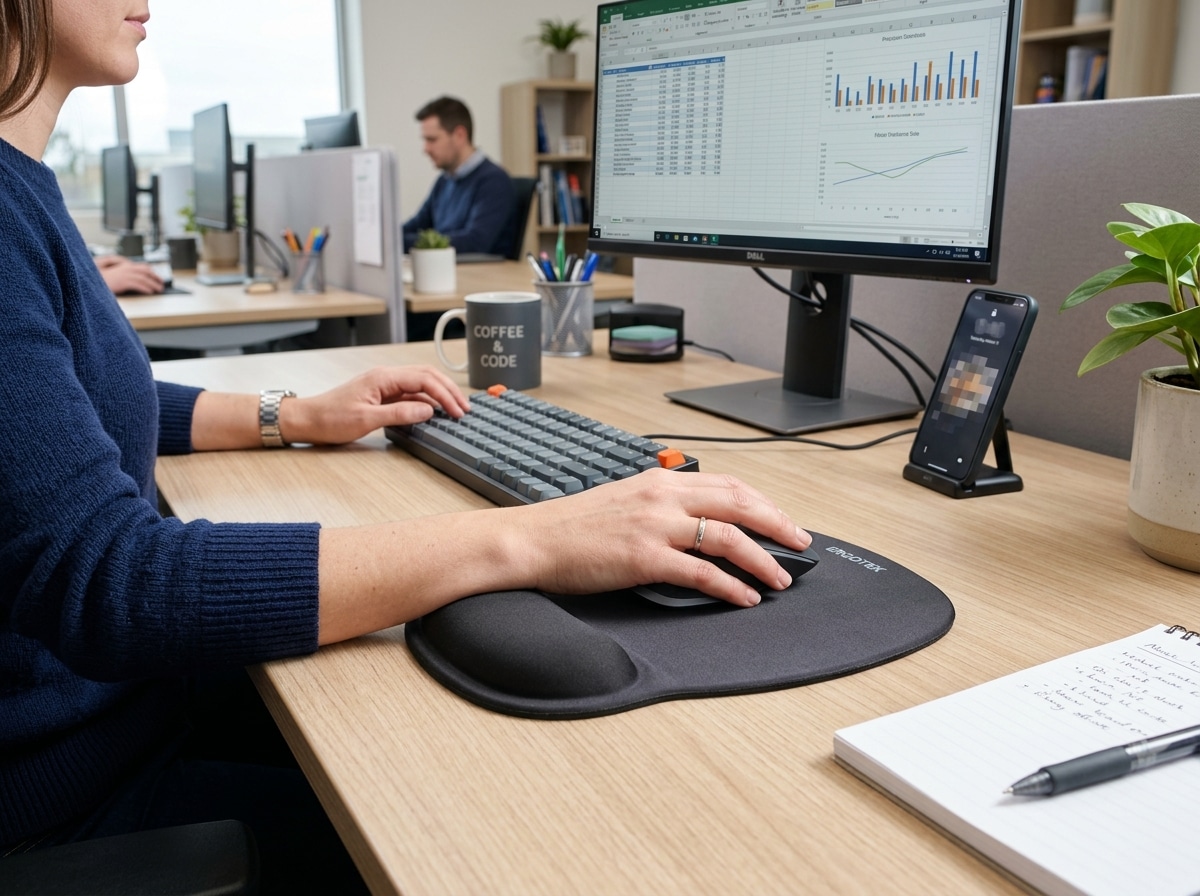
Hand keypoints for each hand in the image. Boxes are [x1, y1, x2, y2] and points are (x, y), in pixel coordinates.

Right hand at [95, 255, 163, 294]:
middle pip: (146, 271)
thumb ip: (120, 269)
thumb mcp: (109, 269)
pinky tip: (150, 292)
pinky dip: (145, 288)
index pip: (141, 266)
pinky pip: (138, 285)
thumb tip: (130, 272)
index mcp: (123, 265)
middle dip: (156, 277)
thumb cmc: (97, 277)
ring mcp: (124, 274)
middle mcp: (125, 268)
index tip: (156, 277)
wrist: (88, 280)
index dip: (151, 272)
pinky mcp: (122, 281)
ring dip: (153, 284)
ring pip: (144, 278)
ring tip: (159, 289)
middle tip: (161, 283)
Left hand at [282, 366, 469, 444]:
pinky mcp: (381, 394)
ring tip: (456, 407)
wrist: (307, 419)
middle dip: (449, 390)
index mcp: (383, 377)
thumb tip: (428, 410)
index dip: (445, 394)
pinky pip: (410, 392)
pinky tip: (435, 409)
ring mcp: (383, 384)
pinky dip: (427, 399)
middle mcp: (385, 376)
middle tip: (465, 407)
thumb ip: (400, 414)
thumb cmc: (330, 419)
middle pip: (426, 376)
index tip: (458, 411)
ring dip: (440, 393)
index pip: (424, 379)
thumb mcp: (366, 419)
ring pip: (420, 382)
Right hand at [505, 468, 811, 606]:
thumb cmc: (573, 527)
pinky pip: (701, 572)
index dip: (763, 503)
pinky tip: (745, 596)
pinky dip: (730, 585)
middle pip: (739, 503)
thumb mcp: (625, 501)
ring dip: (762, 559)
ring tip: (780, 578)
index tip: (782, 520)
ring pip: (727, 537)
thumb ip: (662, 506)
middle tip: (800, 544)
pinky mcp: (644, 558)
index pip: (728, 484)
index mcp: (660, 481)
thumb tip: (697, 524)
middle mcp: (663, 497)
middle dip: (777, 524)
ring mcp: (655, 526)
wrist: (534, 540)